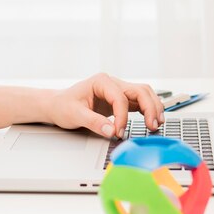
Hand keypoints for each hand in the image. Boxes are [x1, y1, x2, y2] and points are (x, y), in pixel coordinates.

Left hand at [48, 73, 163, 137]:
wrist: (57, 105)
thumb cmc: (63, 106)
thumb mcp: (74, 114)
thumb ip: (93, 121)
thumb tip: (111, 130)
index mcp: (101, 81)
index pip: (119, 97)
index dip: (122, 116)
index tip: (118, 132)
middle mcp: (111, 83)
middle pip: (139, 91)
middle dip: (149, 108)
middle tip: (152, 126)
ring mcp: (117, 91)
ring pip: (144, 95)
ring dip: (153, 108)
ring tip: (156, 124)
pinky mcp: (120, 100)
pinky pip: (140, 103)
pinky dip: (148, 110)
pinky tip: (152, 121)